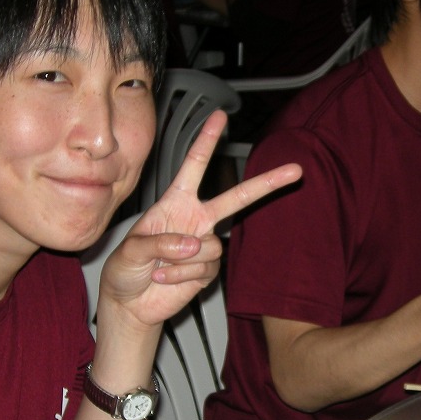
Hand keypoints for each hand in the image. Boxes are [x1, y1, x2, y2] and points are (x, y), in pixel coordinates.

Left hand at [100, 111, 301, 328]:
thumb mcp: (130, 250)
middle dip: (266, 184)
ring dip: (183, 259)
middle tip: (295, 170)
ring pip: (212, 245)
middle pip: (236, 198)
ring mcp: (203, 245)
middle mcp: (195, 220)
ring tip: (160, 268)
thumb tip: (193, 244)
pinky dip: (182, 276)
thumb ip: (159, 242)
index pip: (193, 167)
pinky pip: (205, 268)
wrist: (130, 303)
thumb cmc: (125, 269)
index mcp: (175, 203)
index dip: (206, 141)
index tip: (219, 116)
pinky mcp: (208, 271)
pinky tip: (165, 279)